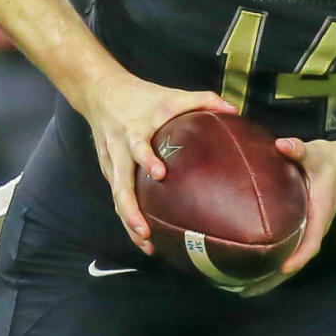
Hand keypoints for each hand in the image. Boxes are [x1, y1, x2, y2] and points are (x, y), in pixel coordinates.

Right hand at [76, 72, 236, 255]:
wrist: (100, 92)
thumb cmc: (142, 95)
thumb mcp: (171, 94)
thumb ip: (203, 100)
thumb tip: (235, 110)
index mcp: (134, 129)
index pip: (138, 145)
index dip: (147, 158)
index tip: (160, 174)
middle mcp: (120, 148)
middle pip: (120, 183)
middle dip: (130, 209)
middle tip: (145, 230)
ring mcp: (111, 162)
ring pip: (116, 196)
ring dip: (128, 221)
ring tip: (146, 243)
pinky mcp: (108, 171)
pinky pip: (117, 196)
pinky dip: (127, 216)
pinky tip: (143, 236)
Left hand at [239, 137, 335, 296]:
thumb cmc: (327, 159)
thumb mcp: (316, 152)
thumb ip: (299, 149)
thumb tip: (283, 145)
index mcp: (320, 213)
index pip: (311, 241)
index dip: (298, 256)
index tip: (282, 268)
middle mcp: (314, 227)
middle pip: (297, 260)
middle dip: (275, 278)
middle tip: (247, 292)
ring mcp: (308, 229)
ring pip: (291, 259)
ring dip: (271, 276)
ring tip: (244, 290)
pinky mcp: (301, 228)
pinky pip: (288, 250)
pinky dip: (272, 264)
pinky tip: (253, 271)